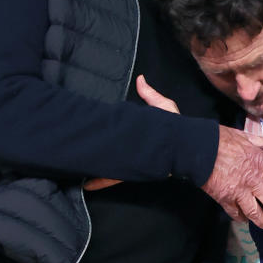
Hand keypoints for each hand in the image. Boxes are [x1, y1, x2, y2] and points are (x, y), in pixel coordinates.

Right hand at [82, 75, 181, 192]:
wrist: (189, 151)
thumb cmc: (178, 129)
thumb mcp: (164, 108)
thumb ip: (151, 96)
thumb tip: (140, 78)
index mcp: (133, 128)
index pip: (113, 124)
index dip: (100, 122)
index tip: (85, 119)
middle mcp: (128, 143)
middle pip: (106, 143)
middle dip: (90, 142)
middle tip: (73, 140)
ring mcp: (128, 158)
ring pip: (105, 161)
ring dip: (92, 161)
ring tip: (75, 159)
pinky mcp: (131, 172)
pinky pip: (113, 177)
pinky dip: (100, 181)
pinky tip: (87, 184)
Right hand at [203, 126, 262, 229]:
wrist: (197, 150)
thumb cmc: (222, 140)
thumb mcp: (246, 136)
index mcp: (262, 163)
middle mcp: (254, 181)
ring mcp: (240, 192)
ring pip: (257, 214)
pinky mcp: (225, 200)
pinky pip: (237, 214)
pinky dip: (242, 218)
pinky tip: (246, 220)